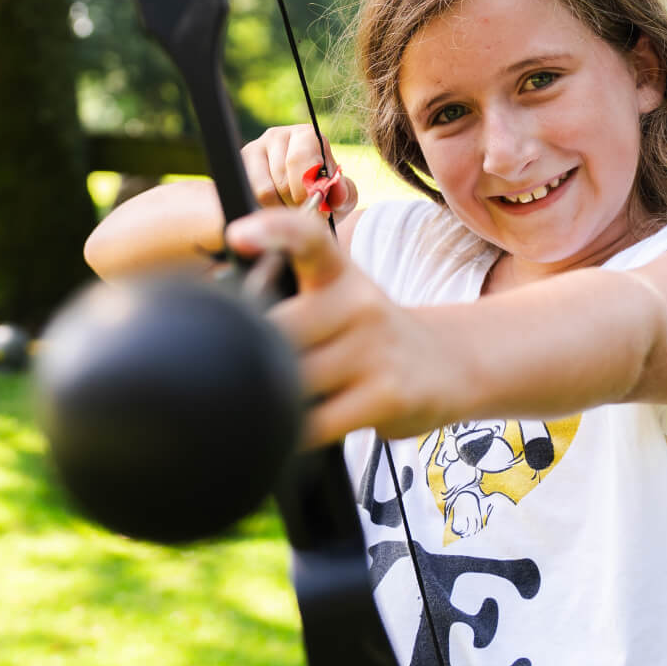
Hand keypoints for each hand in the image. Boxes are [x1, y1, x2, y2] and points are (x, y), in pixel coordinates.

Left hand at [226, 208, 457, 447]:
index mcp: (337, 274)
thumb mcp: (337, 300)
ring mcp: (375, 348)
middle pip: (277, 331)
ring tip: (285, 399)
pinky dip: (296, 434)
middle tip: (249, 371)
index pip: (307, 239)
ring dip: (276, 399)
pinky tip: (299, 431)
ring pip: (293, 381)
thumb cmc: (367, 336)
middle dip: (252, 357)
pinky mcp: (387, 395)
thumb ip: (288, 303)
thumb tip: (218, 326)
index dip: (272, 231)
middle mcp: (358, 303)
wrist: (448, 364)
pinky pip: (317, 424)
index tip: (238, 237)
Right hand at [242, 126, 357, 216]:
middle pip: (282, 179)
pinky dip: (265, 209)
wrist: (302, 206)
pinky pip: (249, 195)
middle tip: (305, 214)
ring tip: (291, 210)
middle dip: (296, 204)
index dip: (308, 190)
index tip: (317, 210)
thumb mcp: (341, 198)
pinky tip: (275, 209)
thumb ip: (344, 194)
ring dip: (281, 210)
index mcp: (307, 136)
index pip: (300, 160)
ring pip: (265, 191)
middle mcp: (278, 136)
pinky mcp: (239, 167)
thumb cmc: (324, 197)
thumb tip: (336, 192)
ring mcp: (254, 149)